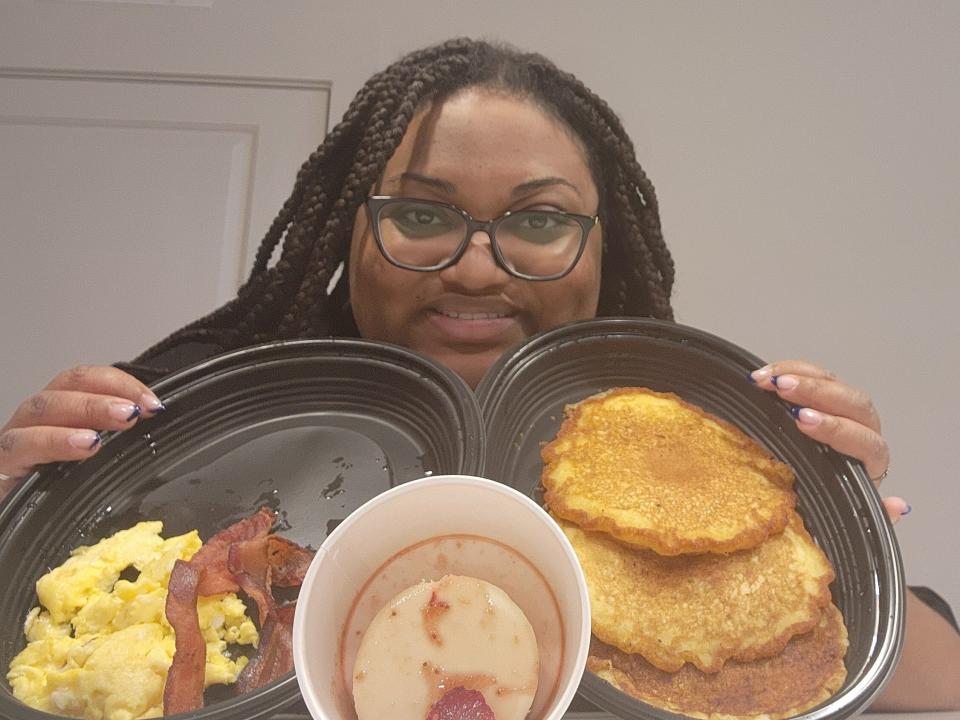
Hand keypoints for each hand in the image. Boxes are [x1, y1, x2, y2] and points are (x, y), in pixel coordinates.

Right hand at [0, 365, 163, 488]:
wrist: (10, 525)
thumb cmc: (53, 493)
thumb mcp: (91, 466)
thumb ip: (118, 446)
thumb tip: (155, 430)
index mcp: (61, 413)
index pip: (88, 380)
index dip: (121, 384)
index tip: (152, 404)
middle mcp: (38, 418)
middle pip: (66, 386)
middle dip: (107, 393)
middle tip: (136, 412)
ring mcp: (17, 438)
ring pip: (43, 408)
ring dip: (85, 411)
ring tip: (118, 421)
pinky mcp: (4, 462)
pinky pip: (21, 444)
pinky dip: (54, 441)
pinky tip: (84, 445)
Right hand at [749, 360, 907, 522]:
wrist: (829, 489)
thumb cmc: (836, 500)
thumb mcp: (852, 514)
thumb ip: (875, 512)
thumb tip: (897, 506)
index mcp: (872, 459)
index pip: (864, 439)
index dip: (835, 428)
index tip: (802, 421)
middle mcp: (863, 428)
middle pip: (851, 402)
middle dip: (814, 391)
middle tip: (782, 389)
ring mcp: (843, 408)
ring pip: (833, 382)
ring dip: (798, 375)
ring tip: (766, 379)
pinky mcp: (823, 395)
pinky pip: (813, 375)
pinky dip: (788, 371)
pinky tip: (764, 375)